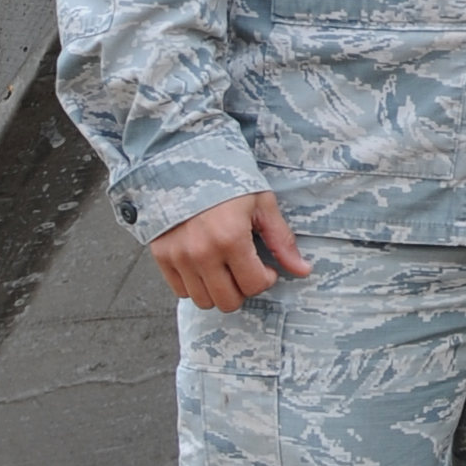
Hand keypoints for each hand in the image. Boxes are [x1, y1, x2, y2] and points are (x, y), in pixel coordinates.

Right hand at [149, 191, 313, 312]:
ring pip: (203, 300)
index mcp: (231, 238)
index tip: (266, 267)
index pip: (254, 285)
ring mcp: (179, 256)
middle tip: (246, 270)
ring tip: (226, 268)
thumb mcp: (261, 204)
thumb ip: (282, 240)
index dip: (266, 279)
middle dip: (243, 289)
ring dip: (219, 290)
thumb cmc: (227, 181)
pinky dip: (195, 285)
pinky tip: (205, 266)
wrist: (184, 163)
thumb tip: (303, 270)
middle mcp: (202, 253)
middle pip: (228, 301)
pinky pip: (181, 291)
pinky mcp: (162, 256)